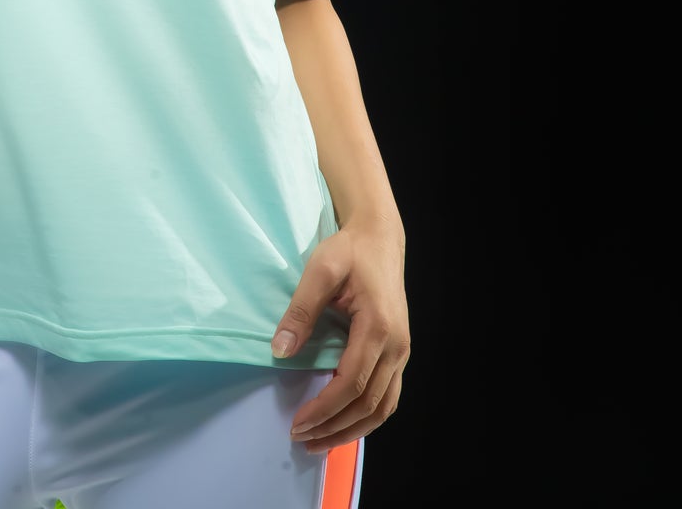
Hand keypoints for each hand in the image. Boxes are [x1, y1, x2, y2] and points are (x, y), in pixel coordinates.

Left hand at [272, 216, 409, 452]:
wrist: (379, 238)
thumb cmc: (349, 251)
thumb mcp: (320, 270)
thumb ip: (300, 310)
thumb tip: (279, 351)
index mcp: (379, 328)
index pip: (351, 382)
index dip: (324, 408)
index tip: (297, 422)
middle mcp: (397, 347)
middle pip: (368, 404)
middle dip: (334, 426)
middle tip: (301, 438)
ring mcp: (402, 352)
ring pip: (383, 407)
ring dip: (352, 430)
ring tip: (320, 442)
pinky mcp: (399, 353)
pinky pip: (388, 396)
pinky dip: (367, 417)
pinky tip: (344, 423)